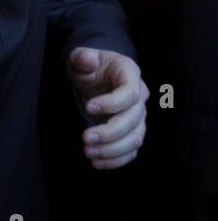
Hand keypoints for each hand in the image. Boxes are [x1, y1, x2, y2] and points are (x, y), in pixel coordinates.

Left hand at [66, 47, 148, 169]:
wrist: (95, 77)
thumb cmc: (88, 66)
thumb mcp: (80, 58)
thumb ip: (82, 58)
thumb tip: (88, 58)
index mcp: (130, 75)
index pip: (131, 93)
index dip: (112, 103)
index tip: (88, 106)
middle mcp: (139, 97)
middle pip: (134, 120)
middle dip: (110, 132)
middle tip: (85, 137)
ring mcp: (138, 116)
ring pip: (135, 138)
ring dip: (113, 149)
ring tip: (88, 152)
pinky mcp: (131, 132)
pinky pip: (131, 150)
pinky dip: (117, 160)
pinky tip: (97, 163)